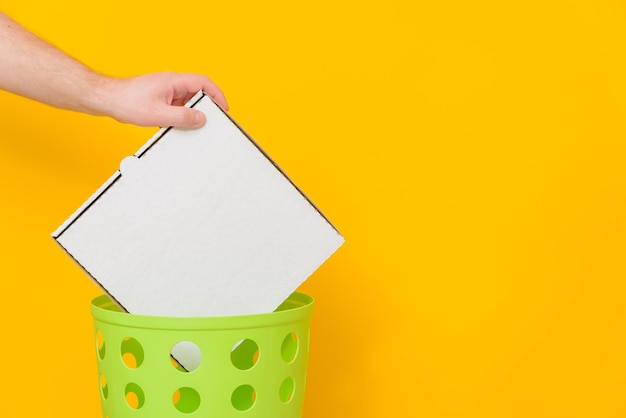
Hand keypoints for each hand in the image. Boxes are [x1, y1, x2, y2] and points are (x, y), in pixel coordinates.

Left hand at [97, 72, 228, 127]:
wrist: (107, 99)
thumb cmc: (127, 101)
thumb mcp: (159, 115)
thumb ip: (183, 117)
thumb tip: (201, 118)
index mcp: (174, 81)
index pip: (204, 83)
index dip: (217, 94)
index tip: (224, 108)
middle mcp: (171, 82)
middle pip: (198, 91)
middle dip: (207, 106)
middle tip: (211, 120)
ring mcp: (165, 90)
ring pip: (188, 99)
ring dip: (192, 112)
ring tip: (192, 125)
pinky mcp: (160, 97)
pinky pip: (178, 105)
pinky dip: (181, 114)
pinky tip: (177, 125)